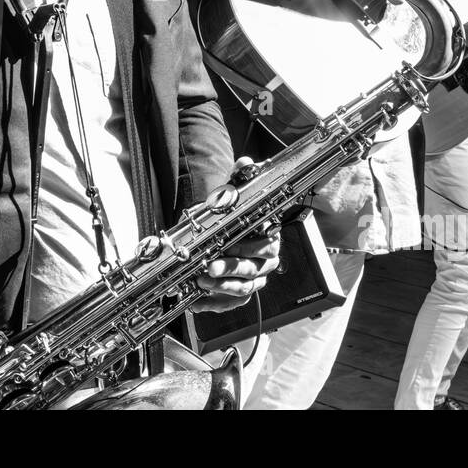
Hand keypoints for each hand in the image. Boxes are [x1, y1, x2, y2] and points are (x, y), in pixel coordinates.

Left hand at [192, 158, 281, 312]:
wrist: (223, 234)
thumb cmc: (232, 218)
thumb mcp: (234, 197)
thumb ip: (239, 181)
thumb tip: (246, 163)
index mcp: (269, 239)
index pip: (265, 247)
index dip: (247, 249)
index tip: (228, 245)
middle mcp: (265, 263)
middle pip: (252, 270)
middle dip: (230, 269)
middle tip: (209, 266)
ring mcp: (253, 280)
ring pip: (243, 290)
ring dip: (221, 287)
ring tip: (201, 281)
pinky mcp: (240, 295)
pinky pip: (230, 304)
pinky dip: (213, 304)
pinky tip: (197, 300)